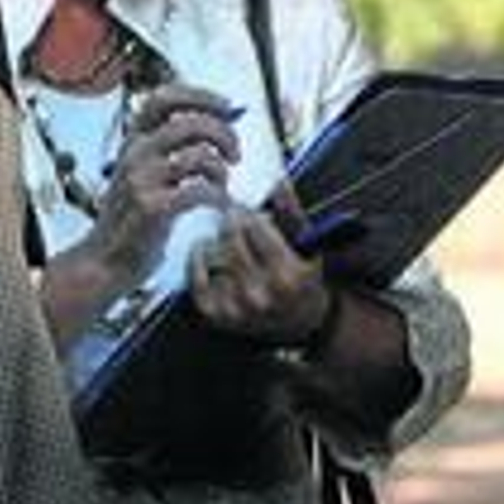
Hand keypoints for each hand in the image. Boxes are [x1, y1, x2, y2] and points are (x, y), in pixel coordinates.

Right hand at [87, 81, 239, 284]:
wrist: (105, 260)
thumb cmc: (132, 218)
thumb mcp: (142, 173)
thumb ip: (170, 148)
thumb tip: (219, 122)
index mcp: (133, 141)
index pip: (164, 98)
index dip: (200, 96)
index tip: (227, 106)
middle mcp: (134, 154)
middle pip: (190, 123)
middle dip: (223, 134)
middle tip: (235, 154)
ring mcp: (141, 180)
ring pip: (199, 156)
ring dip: (222, 170)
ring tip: (222, 185)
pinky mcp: (153, 208)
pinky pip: (200, 190)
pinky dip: (219, 196)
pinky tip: (219, 205)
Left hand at [187, 204, 331, 346]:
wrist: (302, 323)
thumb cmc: (305, 277)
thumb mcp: (307, 244)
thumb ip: (291, 210)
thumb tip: (276, 180)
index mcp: (287, 275)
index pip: (255, 225)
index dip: (250, 213)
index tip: (248, 212)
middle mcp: (260, 294)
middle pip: (230, 236)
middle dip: (231, 221)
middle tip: (232, 218)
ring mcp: (236, 307)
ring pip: (211, 253)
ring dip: (214, 240)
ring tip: (223, 237)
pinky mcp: (218, 315)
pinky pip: (195, 278)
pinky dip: (197, 260)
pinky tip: (205, 251)